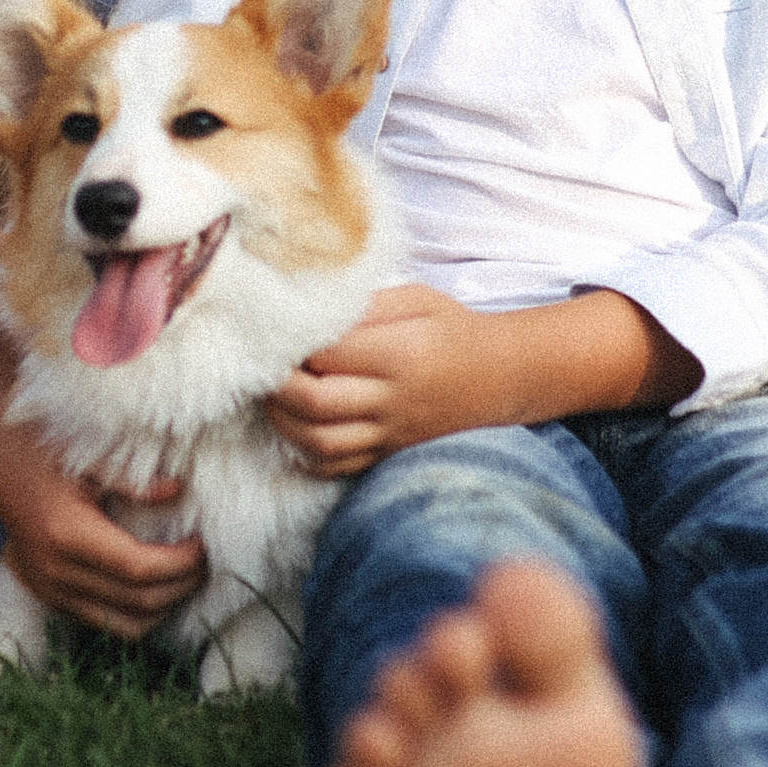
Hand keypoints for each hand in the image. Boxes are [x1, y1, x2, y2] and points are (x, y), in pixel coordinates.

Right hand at [0, 346, 207, 637]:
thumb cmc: (45, 444)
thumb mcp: (86, 452)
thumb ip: (131, 477)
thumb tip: (177, 490)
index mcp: (66, 534)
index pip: (139, 571)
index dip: (181, 563)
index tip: (204, 543)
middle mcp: (55, 571)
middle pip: (137, 603)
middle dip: (181, 585)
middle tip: (206, 559)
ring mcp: (49, 588)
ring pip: (123, 624)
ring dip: (163, 606)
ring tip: (186, 574)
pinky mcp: (49, 594)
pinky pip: (103, 621)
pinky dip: (136, 610)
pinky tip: (156, 583)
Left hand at [267, 282, 502, 477]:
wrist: (502, 376)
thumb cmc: (455, 330)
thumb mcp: (418, 300)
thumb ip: (367, 304)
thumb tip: (314, 310)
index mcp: (401, 354)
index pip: (328, 353)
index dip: (296, 344)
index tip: (279, 331)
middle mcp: (394, 400)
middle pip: (317, 402)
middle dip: (278, 385)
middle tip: (265, 366)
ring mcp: (391, 433)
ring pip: (320, 442)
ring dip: (285, 421)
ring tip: (275, 396)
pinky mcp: (390, 454)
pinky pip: (338, 466)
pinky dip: (308, 452)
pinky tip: (300, 427)